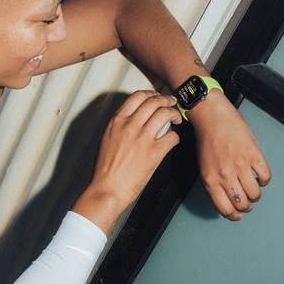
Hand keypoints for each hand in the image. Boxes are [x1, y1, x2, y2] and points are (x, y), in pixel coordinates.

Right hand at [72, 90, 180, 231]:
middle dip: (166, 100)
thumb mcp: (107, 138)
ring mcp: (142, 139)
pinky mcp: (154, 153)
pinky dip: (176, 136)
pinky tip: (173, 140)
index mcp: (117, 121)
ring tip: (176, 118)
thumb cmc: (106, 169)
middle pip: (154, 102)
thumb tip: (134, 118)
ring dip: (174, 114)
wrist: (108, 189)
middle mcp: (130, 126)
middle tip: (171, 103)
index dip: (151, 94)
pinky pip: (172, 137)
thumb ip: (120, 125)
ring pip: (165, 114)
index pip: (137, 96)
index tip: (156, 97)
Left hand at [189, 90, 270, 220]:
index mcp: (210, 180)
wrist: (212, 116)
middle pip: (242, 204)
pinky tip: (259, 175)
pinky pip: (265, 176)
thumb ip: (214, 184)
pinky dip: (265, 179)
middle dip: (247, 206)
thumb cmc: (207, 139)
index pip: (225, 209)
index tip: (238, 215)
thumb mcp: (204, 166)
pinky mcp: (254, 154)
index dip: (234, 216)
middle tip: (247, 201)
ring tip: (254, 188)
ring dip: (256, 195)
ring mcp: (240, 165)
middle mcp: (225, 175)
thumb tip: (227, 200)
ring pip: (255, 194)